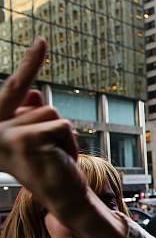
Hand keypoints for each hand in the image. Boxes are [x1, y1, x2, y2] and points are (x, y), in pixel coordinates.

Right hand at [0, 38, 84, 216]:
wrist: (63, 197)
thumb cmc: (53, 166)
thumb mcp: (41, 137)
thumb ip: (33, 115)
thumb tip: (36, 92)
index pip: (12, 90)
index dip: (28, 64)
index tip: (40, 40)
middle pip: (31, 97)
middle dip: (31, 61)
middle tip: (41, 40)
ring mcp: (5, 137)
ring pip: (51, 112)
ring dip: (63, 135)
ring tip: (56, 155)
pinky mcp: (25, 141)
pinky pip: (61, 126)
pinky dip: (69, 142)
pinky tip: (60, 160)